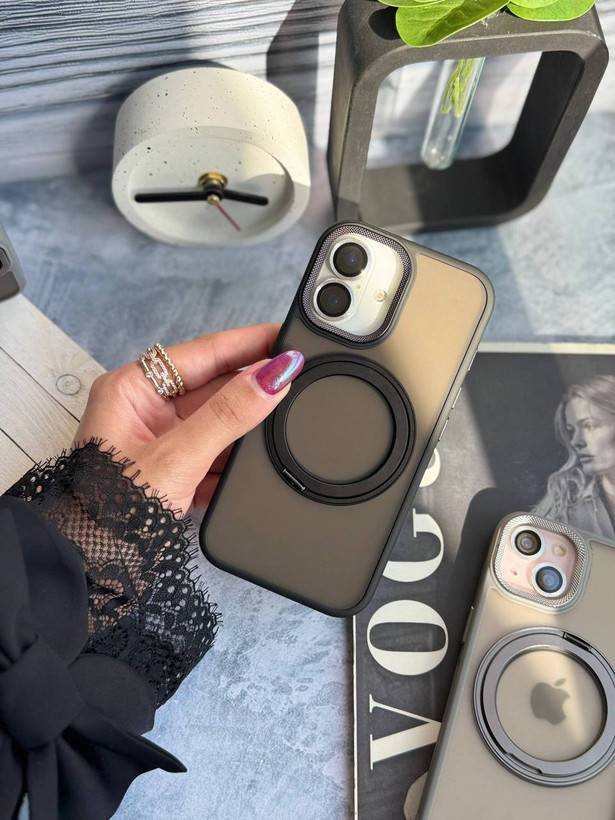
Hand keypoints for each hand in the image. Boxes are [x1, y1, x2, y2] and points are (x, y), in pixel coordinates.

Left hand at [75, 325, 303, 514]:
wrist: (97, 570)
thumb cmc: (108, 513)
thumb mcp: (176, 458)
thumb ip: (228, 416)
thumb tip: (271, 378)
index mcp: (133, 389)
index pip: (203, 353)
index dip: (248, 343)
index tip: (286, 338)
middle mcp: (147, 411)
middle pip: (215, 387)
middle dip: (254, 389)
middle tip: (298, 378)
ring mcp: (163, 442)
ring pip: (221, 423)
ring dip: (248, 429)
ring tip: (283, 423)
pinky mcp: (176, 472)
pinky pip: (218, 453)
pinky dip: (237, 460)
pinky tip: (257, 460)